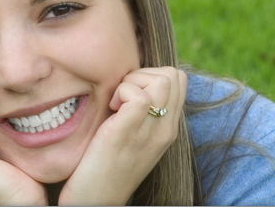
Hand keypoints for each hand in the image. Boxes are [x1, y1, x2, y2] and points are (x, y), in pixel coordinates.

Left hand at [59, 67, 186, 204]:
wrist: (96, 200)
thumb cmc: (105, 167)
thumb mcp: (132, 138)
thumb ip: (139, 115)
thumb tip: (130, 87)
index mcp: (167, 129)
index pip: (179, 81)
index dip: (151, 75)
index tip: (129, 94)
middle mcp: (165, 130)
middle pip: (174, 75)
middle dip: (143, 74)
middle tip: (122, 97)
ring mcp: (149, 132)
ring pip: (162, 80)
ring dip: (133, 82)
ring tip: (116, 104)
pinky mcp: (127, 132)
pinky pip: (139, 96)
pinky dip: (122, 92)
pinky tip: (110, 110)